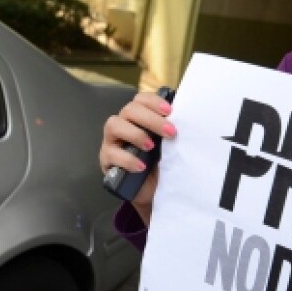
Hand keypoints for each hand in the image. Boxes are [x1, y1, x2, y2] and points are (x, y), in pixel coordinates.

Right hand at [99, 90, 176, 226]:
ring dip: (135, 134)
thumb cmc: (160, 163)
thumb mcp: (168, 145)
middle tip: (170, 133)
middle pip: (129, 110)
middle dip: (151, 119)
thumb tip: (185, 119)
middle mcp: (122, 124)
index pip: (141, 100)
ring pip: (114, 125)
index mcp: (138, 117)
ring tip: (151, 147)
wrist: (152, 191)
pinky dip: (127, 159)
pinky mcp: (106, 160)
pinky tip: (141, 166)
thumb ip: (169, 131)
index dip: (154, 102)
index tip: (170, 111)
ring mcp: (111, 141)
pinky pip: (111, 154)